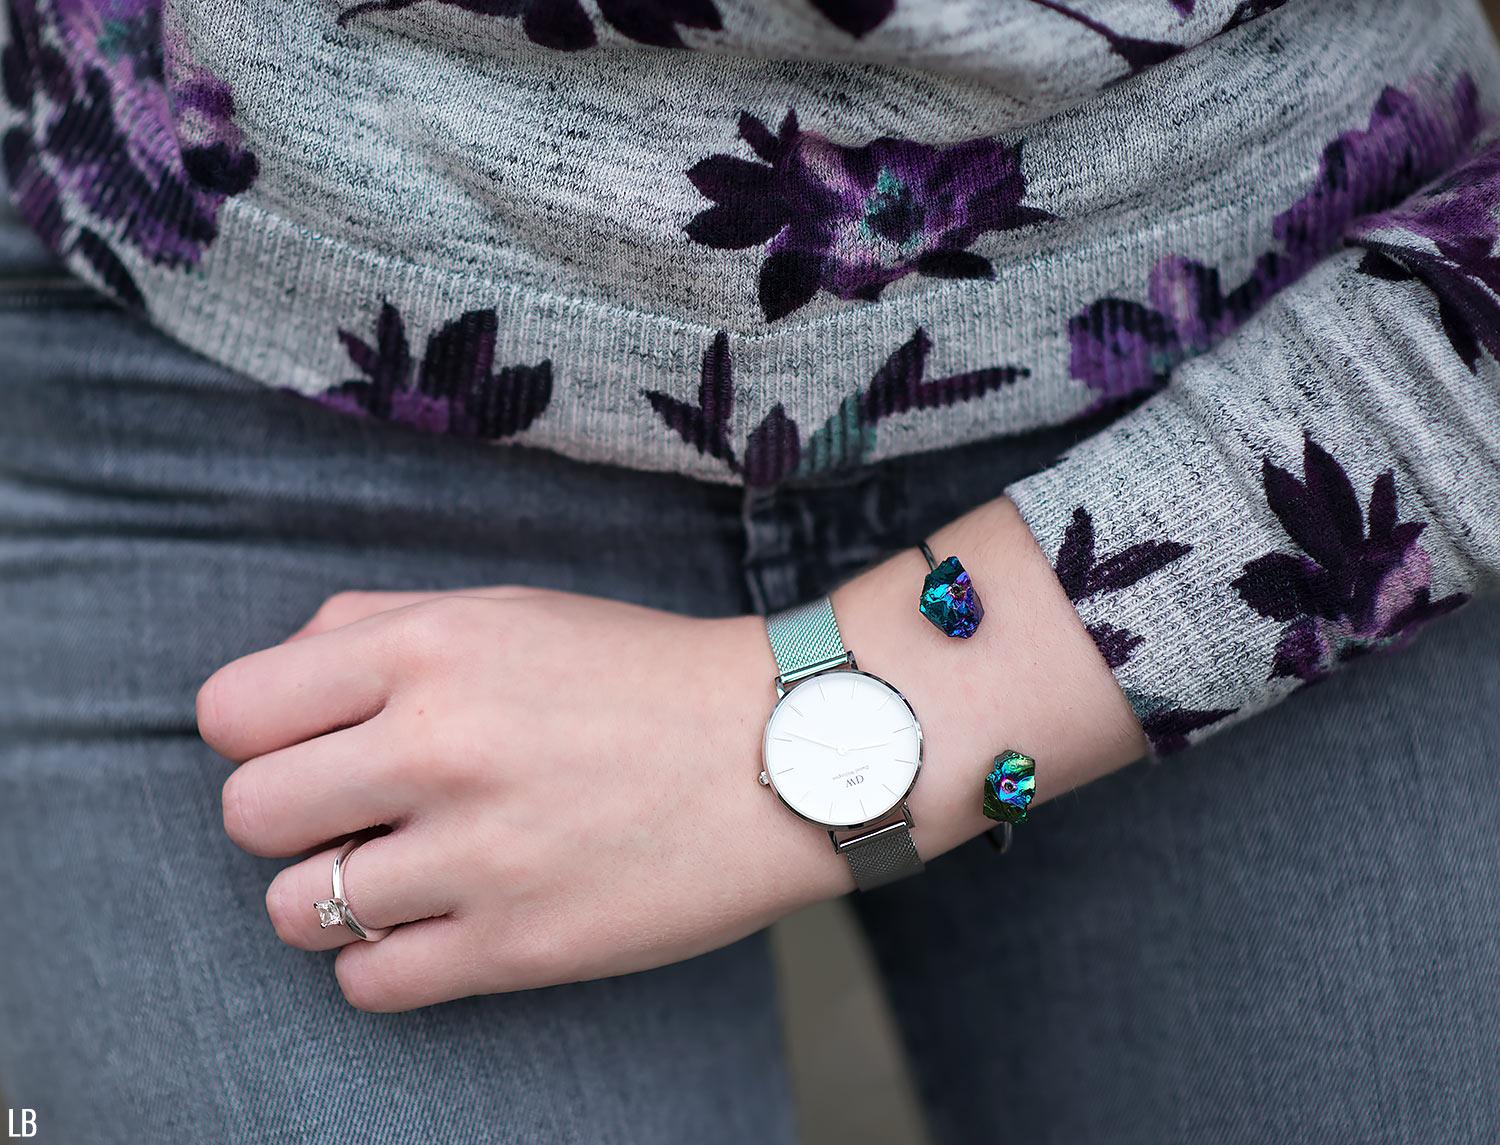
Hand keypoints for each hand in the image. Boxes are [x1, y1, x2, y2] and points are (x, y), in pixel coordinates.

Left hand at [198, 499, 1145, 1011]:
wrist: (784, 751)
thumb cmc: (642, 675)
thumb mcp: (510, 610)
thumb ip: (378, 624)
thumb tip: (282, 678)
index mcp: (430, 649)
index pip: (230, 710)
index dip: (258, 734)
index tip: (307, 746)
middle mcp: (440, 748)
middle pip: (248, 814)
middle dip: (290, 818)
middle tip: (356, 815)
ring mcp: (479, 855)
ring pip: (294, 911)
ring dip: (334, 898)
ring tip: (404, 874)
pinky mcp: (520, 948)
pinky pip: (368, 986)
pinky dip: (387, 962)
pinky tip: (441, 924)